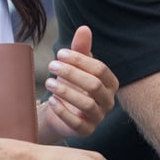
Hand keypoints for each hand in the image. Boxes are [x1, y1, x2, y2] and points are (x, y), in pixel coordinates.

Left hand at [38, 26, 118, 143]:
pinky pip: (77, 123)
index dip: (80, 60)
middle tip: (51, 65)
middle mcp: (108, 101)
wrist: (59, 110)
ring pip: (86, 104)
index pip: (100, 69)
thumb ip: (81, 48)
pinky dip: (63, 111)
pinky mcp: (86, 131)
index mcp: (110, 83)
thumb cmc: (71, 83)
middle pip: (94, 85)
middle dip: (71, 73)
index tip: (60, 53)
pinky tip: (51, 100)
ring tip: (48, 82)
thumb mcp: (76, 65)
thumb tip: (84, 28)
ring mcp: (98, 117)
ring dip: (66, 91)